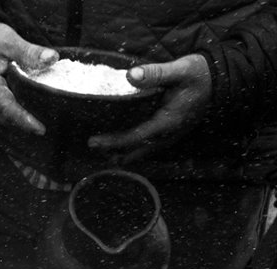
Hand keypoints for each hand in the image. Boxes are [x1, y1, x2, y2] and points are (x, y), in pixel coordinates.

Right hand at [0, 22, 56, 134]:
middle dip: (24, 124)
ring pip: (1, 117)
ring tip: (39, 119)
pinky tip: (26, 108)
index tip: (40, 129)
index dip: (24, 120)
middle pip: (5, 118)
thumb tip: (52, 59)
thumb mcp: (9, 41)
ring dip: (18, 120)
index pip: (7, 108)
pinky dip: (12, 113)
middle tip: (47, 124)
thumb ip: (30, 52)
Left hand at [89, 54, 211, 155]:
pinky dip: (133, 147)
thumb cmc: (201, 73)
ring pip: (142, 151)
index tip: (93, 142)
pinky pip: (149, 145)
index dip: (113, 141)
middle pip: (135, 150)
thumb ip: (155, 73)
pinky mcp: (172, 132)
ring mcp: (171, 135)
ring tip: (101, 152)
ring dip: (122, 153)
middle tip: (91, 149)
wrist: (222, 78)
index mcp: (168, 122)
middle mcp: (168, 134)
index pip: (135, 137)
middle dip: (113, 152)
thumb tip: (130, 75)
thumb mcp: (180, 69)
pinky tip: (121, 147)